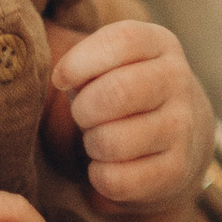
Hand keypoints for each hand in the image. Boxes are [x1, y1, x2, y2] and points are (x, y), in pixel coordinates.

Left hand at [47, 20, 214, 209]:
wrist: (182, 139)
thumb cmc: (123, 92)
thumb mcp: (110, 61)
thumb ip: (76, 55)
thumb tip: (38, 64)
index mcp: (160, 44)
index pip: (121, 41)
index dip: (80, 62)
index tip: (61, 79)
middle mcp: (179, 80)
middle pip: (116, 93)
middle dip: (83, 110)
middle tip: (83, 115)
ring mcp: (183, 127)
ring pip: (113, 141)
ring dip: (91, 145)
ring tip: (98, 140)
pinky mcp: (177, 171)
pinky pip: (117, 180)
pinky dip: (99, 178)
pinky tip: (108, 167)